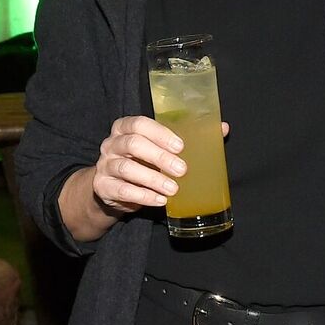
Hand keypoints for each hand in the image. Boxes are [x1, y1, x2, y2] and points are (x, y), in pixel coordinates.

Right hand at [89, 115, 227, 215]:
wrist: (113, 188)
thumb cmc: (142, 162)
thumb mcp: (158, 148)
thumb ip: (185, 138)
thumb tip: (222, 129)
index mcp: (125, 128)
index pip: (139, 123)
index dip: (160, 134)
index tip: (180, 146)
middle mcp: (112, 144)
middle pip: (133, 144)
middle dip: (159, 156)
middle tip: (182, 170)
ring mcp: (105, 165)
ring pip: (126, 168)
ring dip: (153, 179)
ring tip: (173, 189)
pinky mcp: (103, 187)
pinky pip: (122, 190)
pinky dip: (143, 196)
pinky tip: (160, 200)